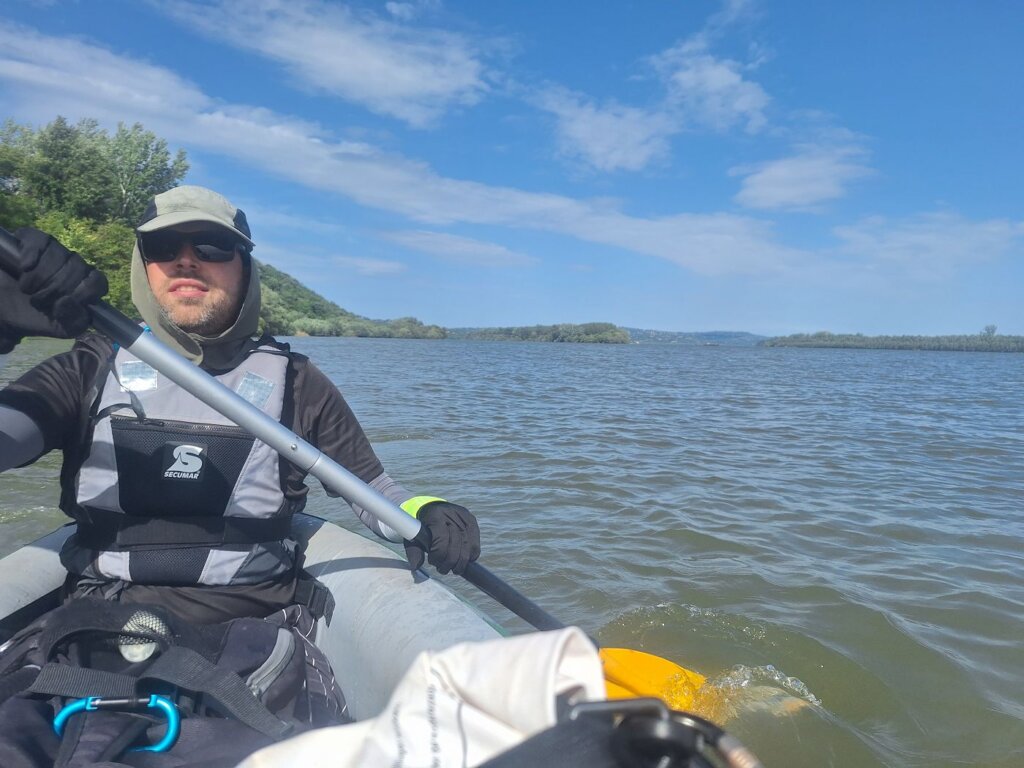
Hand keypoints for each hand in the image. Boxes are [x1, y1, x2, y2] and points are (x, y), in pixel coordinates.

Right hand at [0, 228, 107, 351]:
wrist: (3, 312)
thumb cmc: (36, 318)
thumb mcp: (60, 329)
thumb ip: (74, 321)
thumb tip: (68, 300)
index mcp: (85, 285)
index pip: (98, 281)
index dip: (84, 292)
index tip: (62, 303)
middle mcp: (73, 264)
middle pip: (77, 268)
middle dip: (55, 289)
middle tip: (38, 301)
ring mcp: (53, 250)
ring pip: (58, 255)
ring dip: (38, 278)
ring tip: (26, 289)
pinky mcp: (31, 240)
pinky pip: (39, 240)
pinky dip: (32, 255)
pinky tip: (24, 267)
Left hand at [404, 502, 480, 574]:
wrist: (434, 508)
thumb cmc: (423, 526)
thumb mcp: (414, 536)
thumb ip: (414, 551)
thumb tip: (415, 566)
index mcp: (435, 516)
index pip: (441, 541)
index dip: (438, 556)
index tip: (433, 561)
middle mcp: (453, 514)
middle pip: (457, 546)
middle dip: (450, 562)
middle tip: (443, 569)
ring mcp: (465, 517)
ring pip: (468, 548)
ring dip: (461, 563)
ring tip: (453, 567)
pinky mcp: (473, 522)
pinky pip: (475, 546)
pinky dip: (470, 556)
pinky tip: (461, 559)